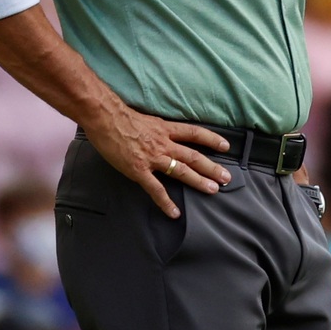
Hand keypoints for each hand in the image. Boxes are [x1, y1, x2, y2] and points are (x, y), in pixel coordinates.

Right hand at [85, 106, 230, 218]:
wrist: (104, 117)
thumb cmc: (120, 117)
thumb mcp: (148, 119)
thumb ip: (159, 129)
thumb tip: (165, 134)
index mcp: (166, 129)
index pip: (195, 133)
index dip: (212, 139)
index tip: (226, 147)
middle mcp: (164, 144)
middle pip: (193, 156)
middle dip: (212, 168)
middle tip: (227, 178)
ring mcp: (152, 158)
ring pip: (181, 171)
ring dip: (198, 181)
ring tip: (213, 190)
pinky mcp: (139, 170)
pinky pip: (155, 189)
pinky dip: (166, 202)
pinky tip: (175, 213)